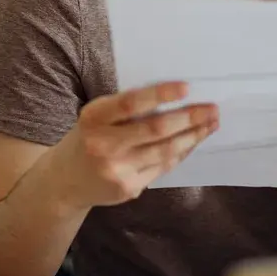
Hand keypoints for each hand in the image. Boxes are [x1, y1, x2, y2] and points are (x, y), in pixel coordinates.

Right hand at [49, 81, 217, 209]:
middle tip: (213, 108)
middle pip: (155, 129)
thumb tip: (177, 96)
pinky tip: (194, 141)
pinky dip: (182, 151)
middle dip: (189, 118)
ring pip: (165, 150)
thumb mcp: (96, 117)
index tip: (187, 87)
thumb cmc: (88, 138)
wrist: (63, 183)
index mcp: (93, 118)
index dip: (160, 94)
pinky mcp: (128, 188)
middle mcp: (103, 145)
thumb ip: (126, 109)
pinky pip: (163, 167)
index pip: (130, 103)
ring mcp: (116, 170)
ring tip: (211, 123)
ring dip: (194, 136)